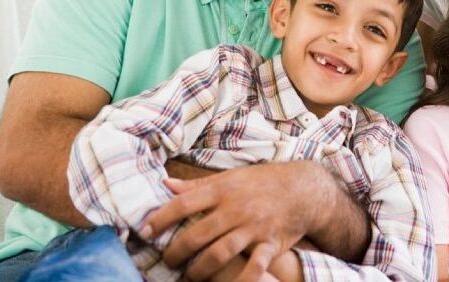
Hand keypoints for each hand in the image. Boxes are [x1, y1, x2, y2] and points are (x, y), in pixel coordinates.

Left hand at [145, 162, 319, 281]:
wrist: (303, 189)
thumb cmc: (262, 182)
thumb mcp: (231, 177)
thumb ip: (198, 185)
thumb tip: (166, 185)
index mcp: (224, 190)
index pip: (185, 203)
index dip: (161, 218)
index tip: (145, 231)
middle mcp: (237, 209)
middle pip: (199, 234)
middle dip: (177, 252)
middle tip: (167, 262)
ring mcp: (254, 227)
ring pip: (221, 253)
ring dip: (200, 269)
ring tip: (190, 277)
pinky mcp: (270, 244)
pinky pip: (256, 266)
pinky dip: (243, 280)